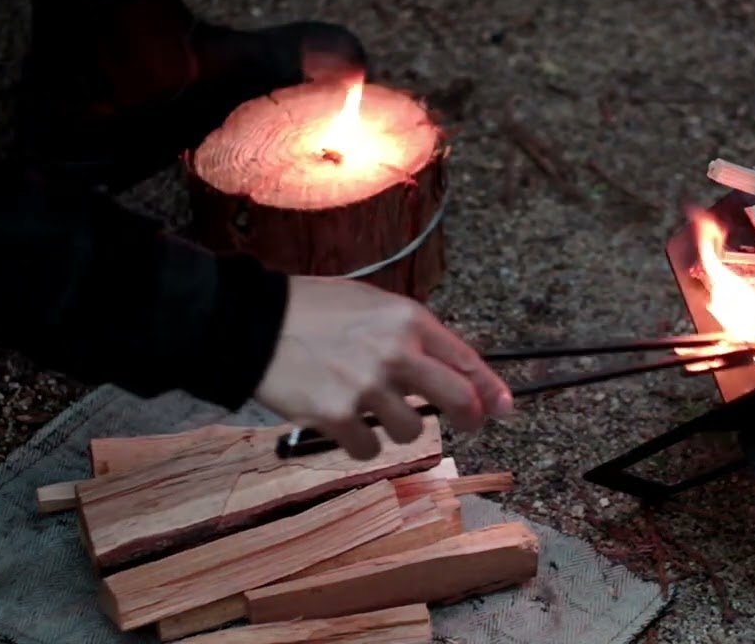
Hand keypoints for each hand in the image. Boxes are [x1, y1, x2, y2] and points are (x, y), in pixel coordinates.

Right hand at [255, 276, 512, 458]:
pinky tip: (341, 421)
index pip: (465, 360)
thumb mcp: (371, 305)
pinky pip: (369, 449)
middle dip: (469, 417)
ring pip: (411, 430)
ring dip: (395, 427)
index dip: (490, 389)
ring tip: (367, 405)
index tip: (503, 407)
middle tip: (468, 424)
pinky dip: (359, 443)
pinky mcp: (337, 415)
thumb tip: (451, 369)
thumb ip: (411, 335)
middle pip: (456, 399)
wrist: (252, 323)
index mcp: (407, 320)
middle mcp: (395, 352)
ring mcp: (367, 387)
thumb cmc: (313, 311)